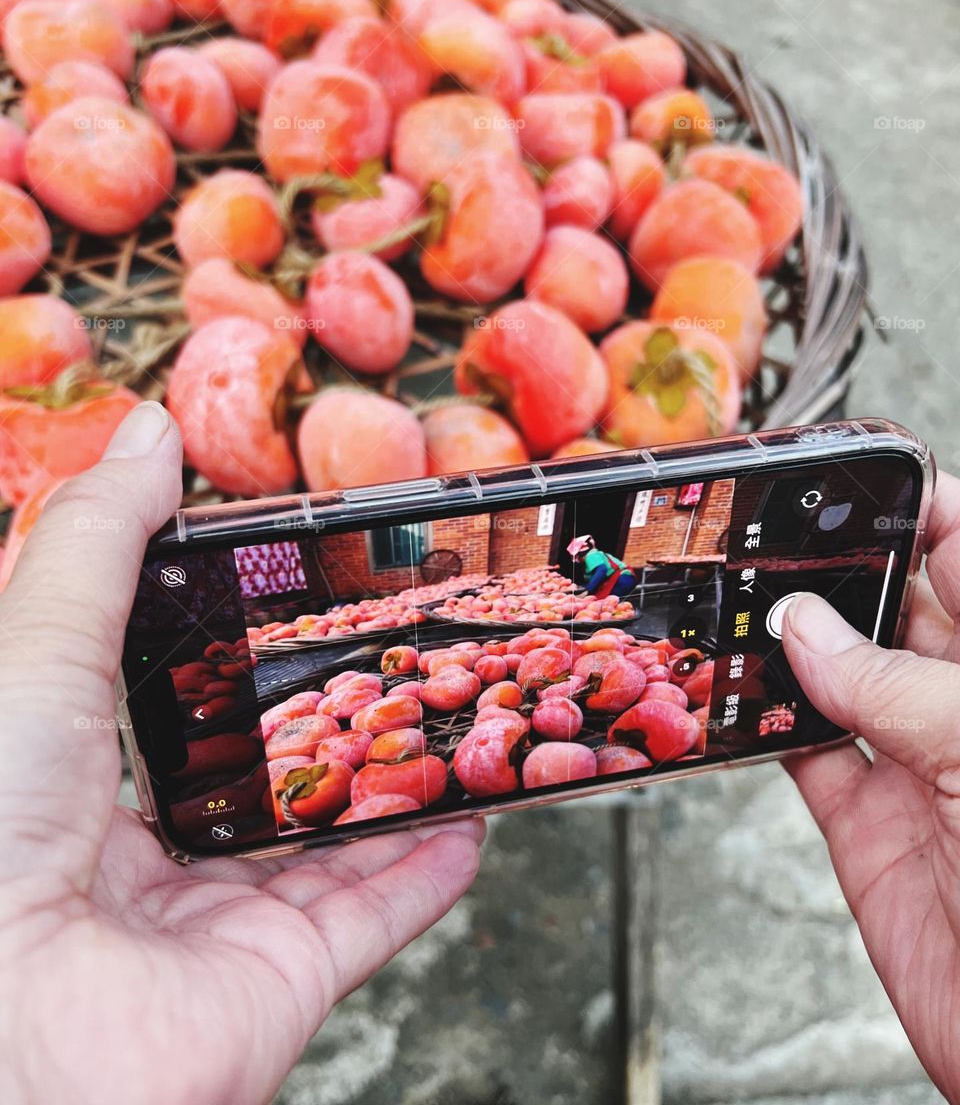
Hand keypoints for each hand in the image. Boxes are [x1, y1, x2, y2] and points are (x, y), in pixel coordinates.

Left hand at [0, 403, 482, 1104]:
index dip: (242, 651)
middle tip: (402, 653)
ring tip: (457, 716)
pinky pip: (374, 918)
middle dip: (336, 719)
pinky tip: (476, 812)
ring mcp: (219, 927)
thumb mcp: (36, 646)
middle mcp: (150, 860)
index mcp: (82, 776)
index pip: (183, 703)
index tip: (307, 592)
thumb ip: (99, 540)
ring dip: (398, 786)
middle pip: (269, 777)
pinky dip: (430, 867)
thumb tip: (150, 433)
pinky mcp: (278, 983)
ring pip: (331, 848)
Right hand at [782, 472, 959, 1103]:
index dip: (922, 511)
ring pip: (839, 675)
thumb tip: (809, 629)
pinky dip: (761, 721)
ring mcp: (918, 766)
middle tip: (771, 542)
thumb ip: (901, 689)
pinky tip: (738, 694)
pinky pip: (803, 752)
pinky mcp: (869, 828)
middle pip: (896, 608)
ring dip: (789, 643)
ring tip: (740, 607)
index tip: (860, 478)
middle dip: (836, 571)